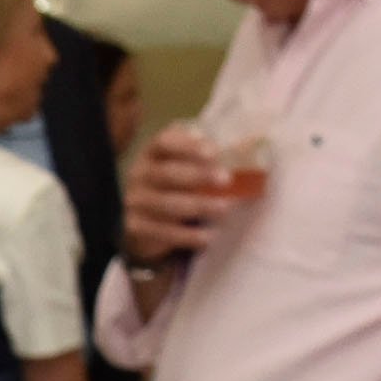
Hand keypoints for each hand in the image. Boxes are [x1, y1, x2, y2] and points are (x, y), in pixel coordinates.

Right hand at [119, 124, 227, 267]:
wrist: (141, 221)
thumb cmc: (172, 185)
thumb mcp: (179, 165)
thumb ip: (201, 156)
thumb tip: (245, 149)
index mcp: (152, 154)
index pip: (164, 142)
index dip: (188, 145)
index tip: (214, 151)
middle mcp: (139, 175)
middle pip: (167, 173)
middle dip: (198, 176)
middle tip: (226, 179)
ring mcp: (135, 203)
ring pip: (167, 205)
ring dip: (199, 206)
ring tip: (225, 208)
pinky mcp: (136, 228)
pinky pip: (163, 232)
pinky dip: (188, 236)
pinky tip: (208, 237)